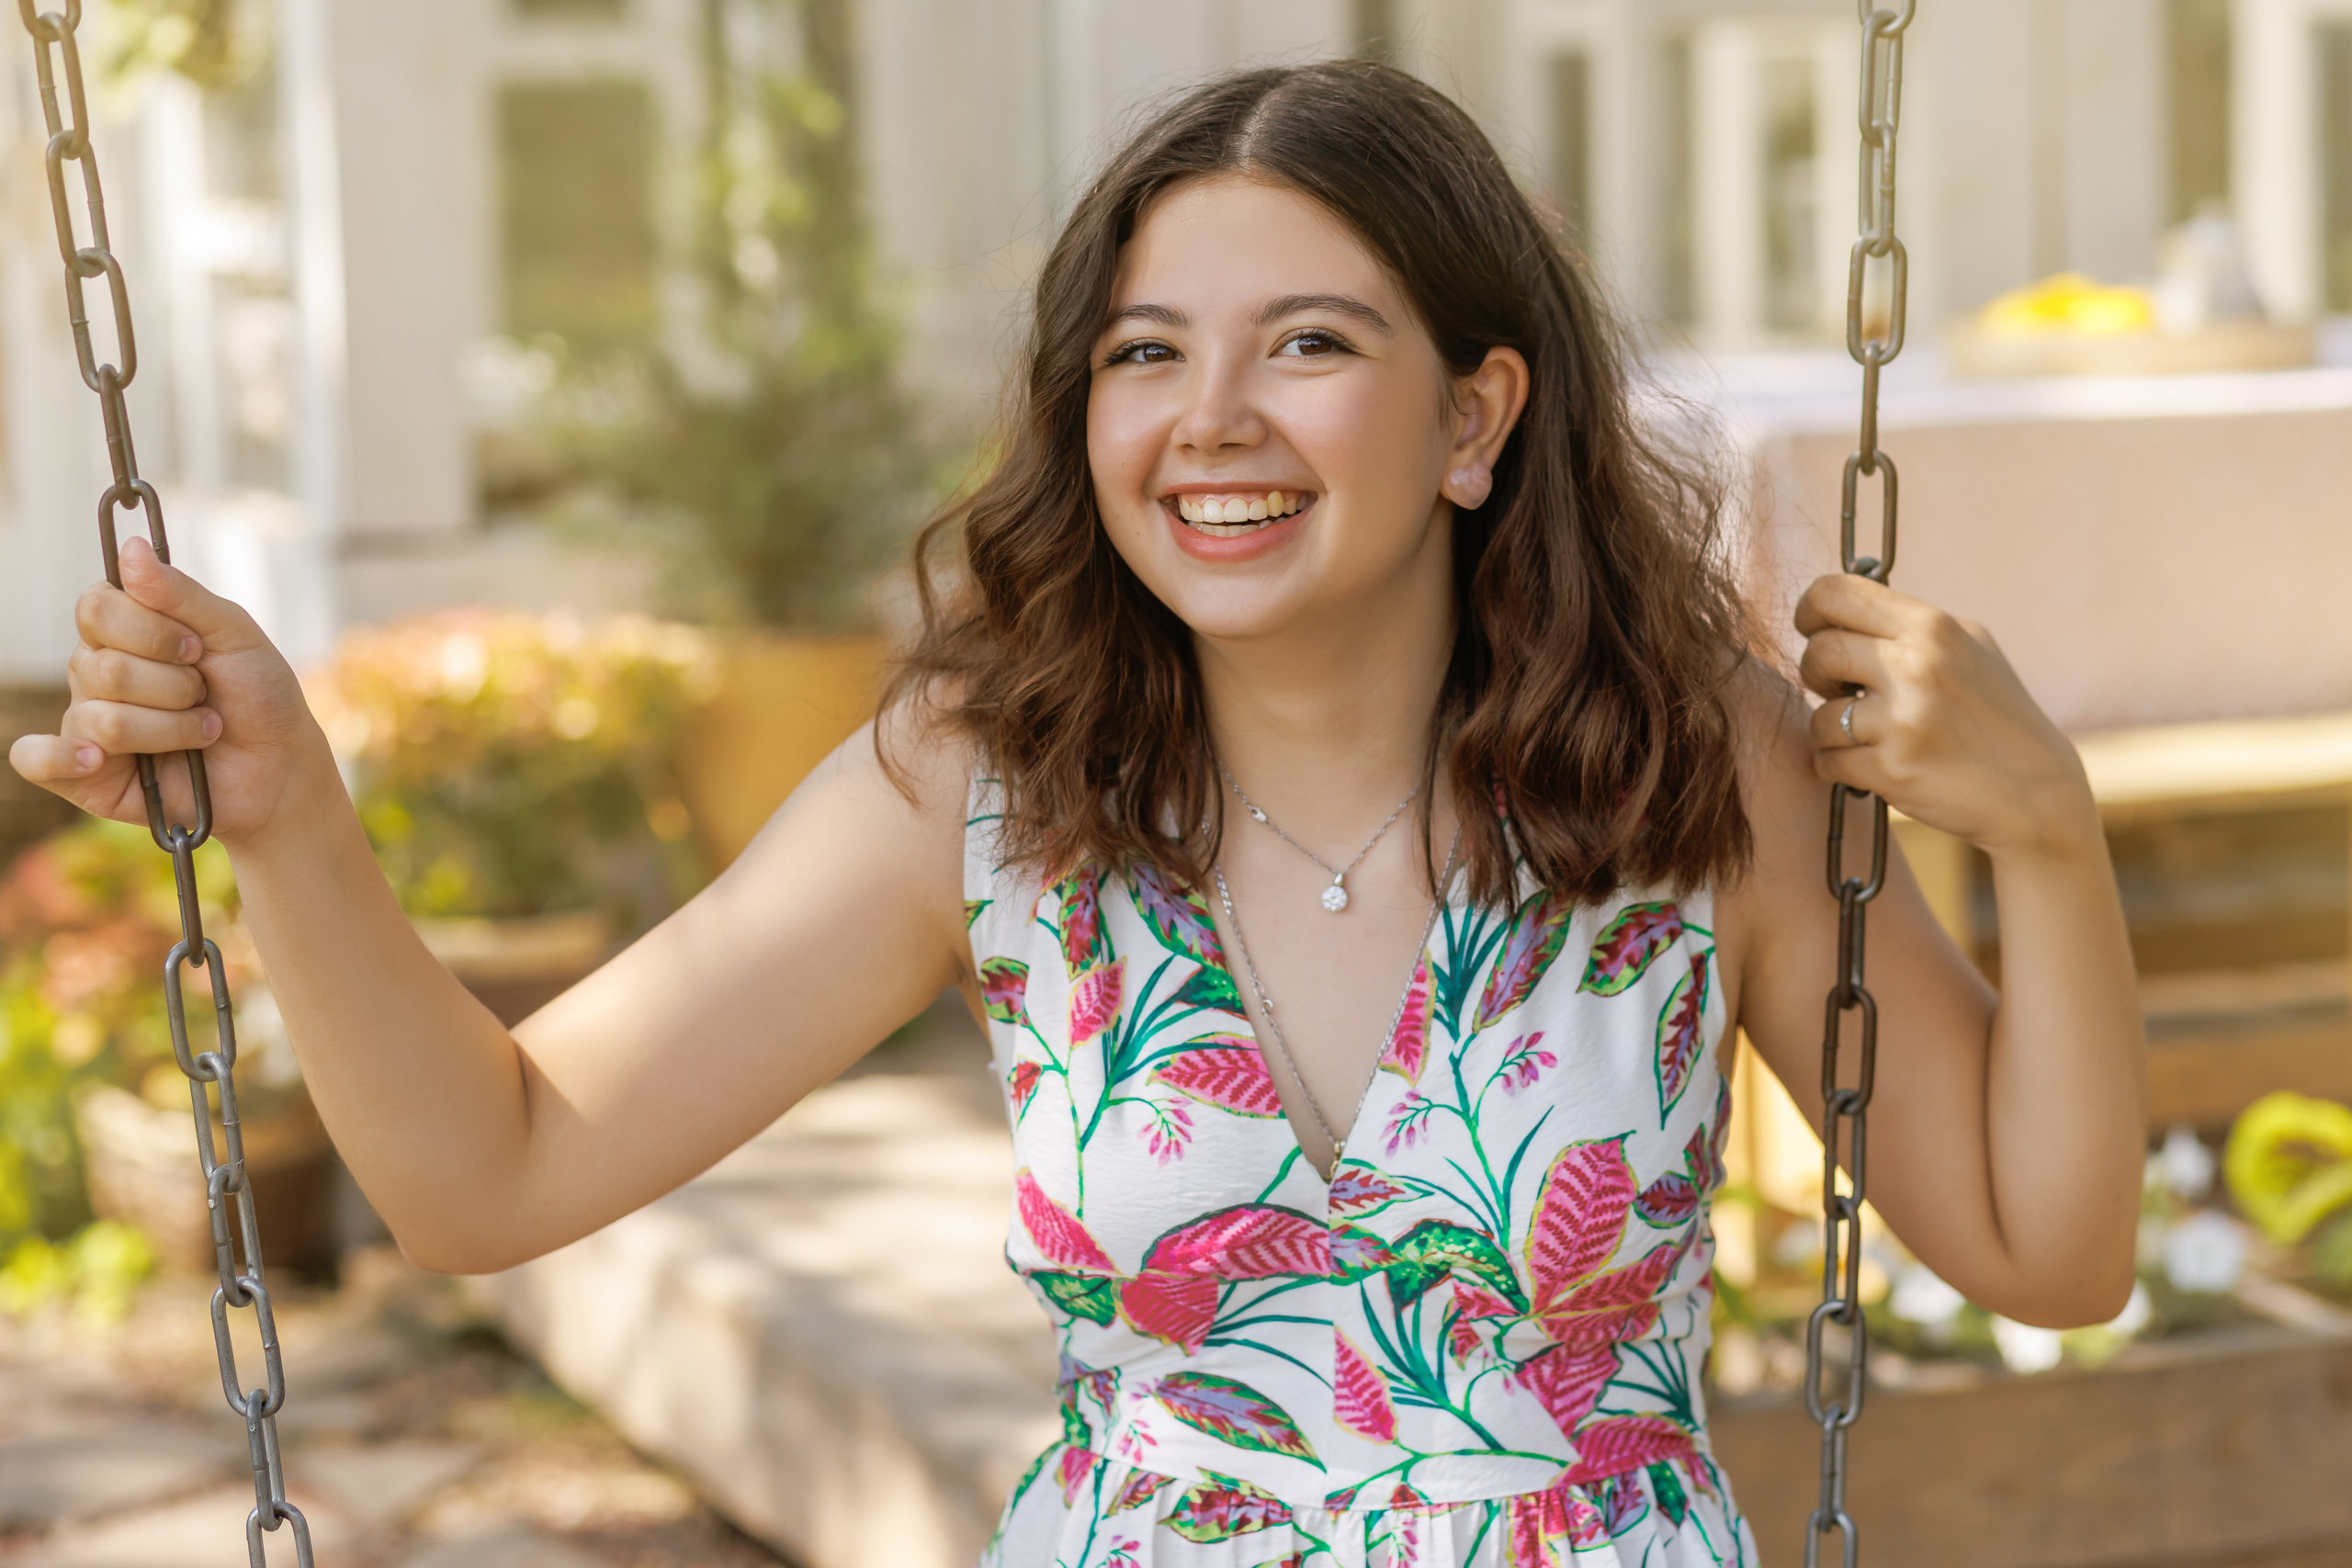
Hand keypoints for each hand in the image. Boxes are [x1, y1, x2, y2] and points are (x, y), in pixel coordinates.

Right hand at [8, 535, 330, 848]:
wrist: (281, 765)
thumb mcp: (234, 633)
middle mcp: (95, 673)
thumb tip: (130, 547)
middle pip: (104, 667)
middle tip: (204, 695)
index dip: (151, 630)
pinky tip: (97, 760)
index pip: (97, 608)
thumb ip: (180, 593)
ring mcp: (88, 723)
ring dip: (172, 728)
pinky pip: (38, 761)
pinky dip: (62, 758)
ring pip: (104, 719)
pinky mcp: (87, 775)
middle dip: (174, 686)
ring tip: (202, 732)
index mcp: (122, 631)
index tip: (197, 649)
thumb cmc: (259, 695)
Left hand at [1795, 573, 2095, 858]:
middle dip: (1816, 673)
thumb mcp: (1969, 647)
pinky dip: (1836, 766)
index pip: (1836, 593)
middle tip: (1835, 688)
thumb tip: (1841, 609)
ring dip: (1829, 729)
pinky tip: (1866, 765)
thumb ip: (1910, 625)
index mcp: (1932, 627)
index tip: (1810, 629)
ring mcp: (1903, 720)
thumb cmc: (1998, 715)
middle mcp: (1916, 666)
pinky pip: (1827, 760)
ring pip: (1818, 715)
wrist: (2036, 792)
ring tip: (1861, 734)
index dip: (1809, 610)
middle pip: (1819, 652)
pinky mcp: (1891, 769)